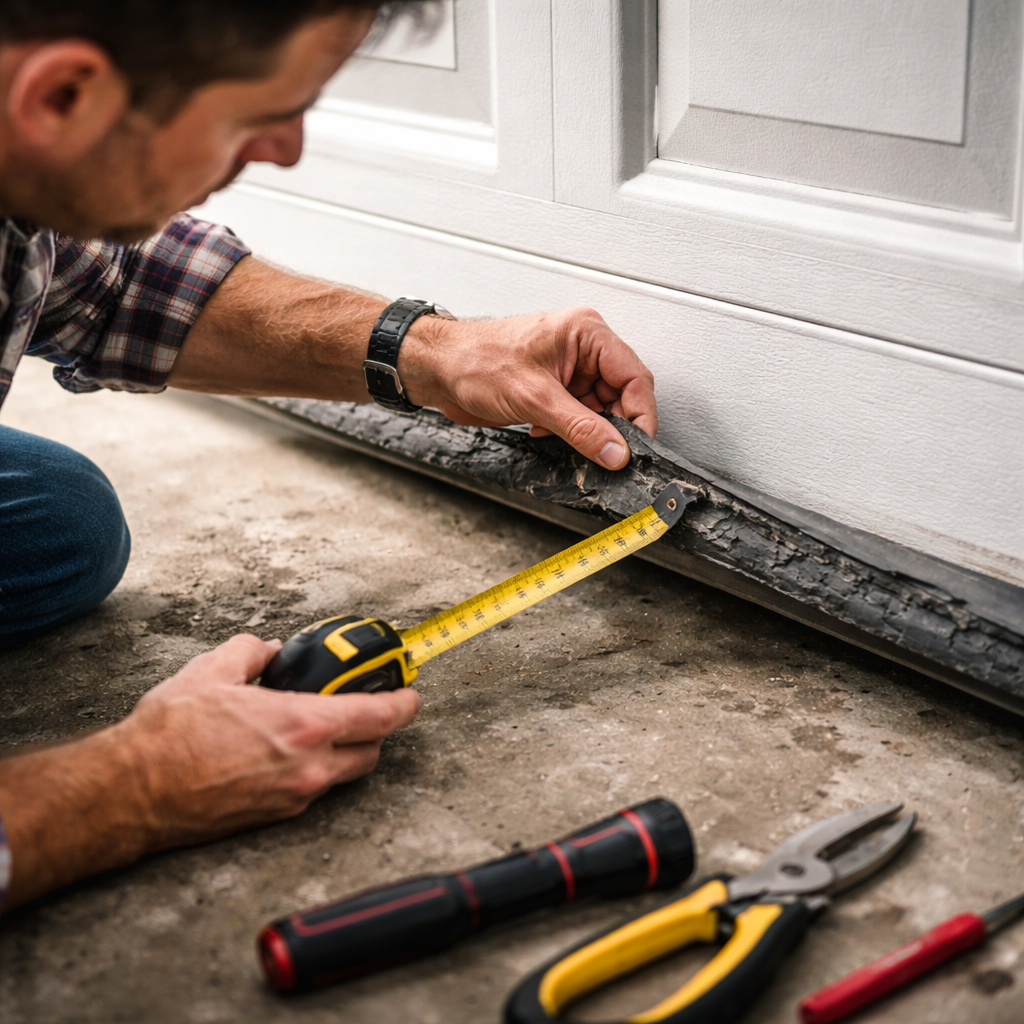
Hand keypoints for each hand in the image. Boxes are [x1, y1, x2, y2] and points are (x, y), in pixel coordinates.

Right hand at [0, 634, 419, 909]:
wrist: (133, 792)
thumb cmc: (171, 734)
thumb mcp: (215, 669)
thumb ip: (253, 652)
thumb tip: (269, 650)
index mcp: (303, 726)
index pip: (380, 718)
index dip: (405, 703)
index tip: (412, 693)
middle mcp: (309, 767)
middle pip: (372, 753)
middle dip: (378, 730)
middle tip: (368, 708)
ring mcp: (293, 797)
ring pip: (343, 775)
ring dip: (346, 752)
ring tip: (322, 728)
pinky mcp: (274, 817)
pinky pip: (312, 790)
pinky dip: (314, 769)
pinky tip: (286, 751)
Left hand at [400, 307, 656, 469]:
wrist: (437, 370)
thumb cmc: (474, 361)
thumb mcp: (534, 398)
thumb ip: (581, 428)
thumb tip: (615, 451)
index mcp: (586, 333)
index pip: (633, 376)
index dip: (640, 414)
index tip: (637, 446)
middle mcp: (582, 348)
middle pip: (621, 395)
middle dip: (613, 426)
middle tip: (607, 453)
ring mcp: (569, 369)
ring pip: (600, 409)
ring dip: (588, 431)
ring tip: (567, 440)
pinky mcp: (554, 388)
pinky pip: (578, 416)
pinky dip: (569, 431)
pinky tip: (545, 432)